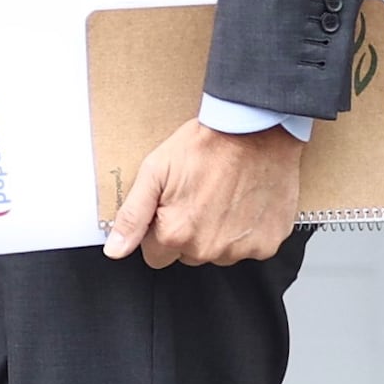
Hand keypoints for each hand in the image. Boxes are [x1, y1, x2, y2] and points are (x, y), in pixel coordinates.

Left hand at [104, 113, 300, 267]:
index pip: (156, 255)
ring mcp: (242, 249)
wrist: (255, 129)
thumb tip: (115, 250)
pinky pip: (250, 247)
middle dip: (189, 231)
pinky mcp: (268, 242)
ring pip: (219, 253)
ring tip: (224, 196)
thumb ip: (132, 216)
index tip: (172, 206)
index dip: (160, 229)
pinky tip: (245, 202)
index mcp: (177, 234)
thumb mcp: (155, 172)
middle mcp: (209, 249)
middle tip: (199, 196)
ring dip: (219, 232)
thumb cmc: (207, 145)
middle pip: (188, 255)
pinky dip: (247, 230)